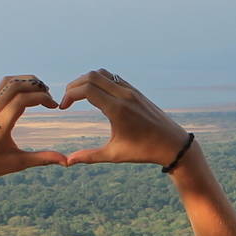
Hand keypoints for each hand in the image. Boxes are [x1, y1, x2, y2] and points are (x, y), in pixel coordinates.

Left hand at [0, 75, 65, 184]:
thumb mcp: (17, 163)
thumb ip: (42, 159)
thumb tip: (67, 162)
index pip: (22, 99)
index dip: (42, 98)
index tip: (54, 106)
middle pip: (15, 85)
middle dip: (36, 86)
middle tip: (49, 98)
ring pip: (7, 82)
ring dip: (26, 82)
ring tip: (40, 93)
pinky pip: (1, 86)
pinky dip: (17, 85)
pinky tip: (28, 96)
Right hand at [58, 69, 190, 164]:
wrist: (172, 144)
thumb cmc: (144, 151)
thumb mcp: (115, 155)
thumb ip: (90, 156)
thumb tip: (68, 162)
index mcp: (117, 110)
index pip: (87, 89)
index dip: (69, 95)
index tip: (63, 108)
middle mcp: (124, 95)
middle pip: (91, 76)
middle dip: (74, 85)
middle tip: (66, 100)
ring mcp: (131, 91)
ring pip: (102, 73)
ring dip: (86, 80)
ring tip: (78, 96)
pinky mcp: (136, 91)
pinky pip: (113, 78)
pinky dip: (100, 81)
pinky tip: (95, 95)